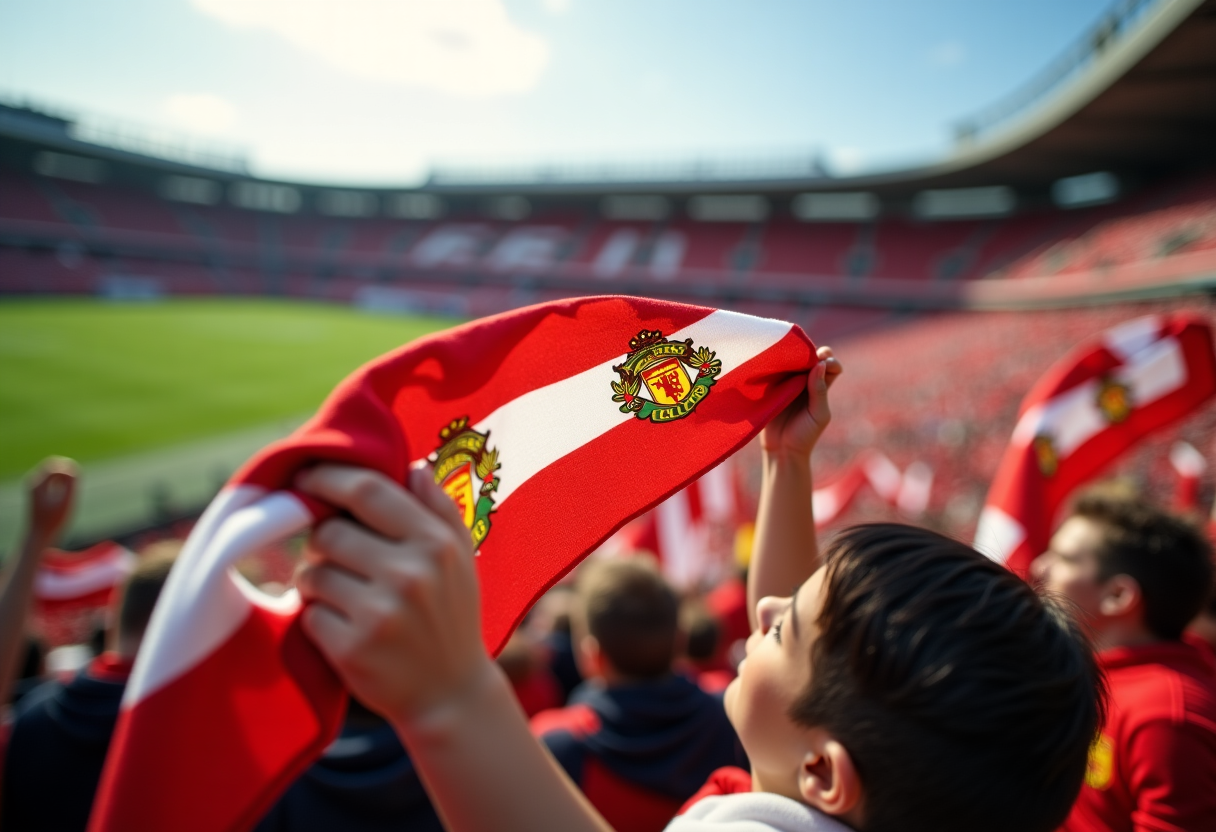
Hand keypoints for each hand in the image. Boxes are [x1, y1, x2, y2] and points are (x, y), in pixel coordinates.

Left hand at [26, 457, 77, 547]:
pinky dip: (60, 482)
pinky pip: (50, 479)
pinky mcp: (37, 492)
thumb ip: (71, 484)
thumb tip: (73, 468)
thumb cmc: (54, 521)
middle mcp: (33, 482)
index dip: (70, 471)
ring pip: (52, 472)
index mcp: (38, 484)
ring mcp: (34, 487)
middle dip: (66, 471)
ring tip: (70, 492)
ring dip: (64, 477)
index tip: (77, 483)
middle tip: (75, 484)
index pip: (56, 467)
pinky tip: (64, 495)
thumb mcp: (66, 502)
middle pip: (52, 465)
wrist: (39, 535)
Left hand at [295, 464, 495, 730]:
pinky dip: (318, 618)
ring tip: (346, 597)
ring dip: (318, 581)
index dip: (328, 478)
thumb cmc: (451, 615)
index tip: (307, 478)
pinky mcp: (352, 648)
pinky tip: (345, 628)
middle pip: (329, 532)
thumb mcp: (461, 558)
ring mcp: (380, 613)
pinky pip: (308, 613)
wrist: (450, 695)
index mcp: (435, 543)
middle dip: (323, 542)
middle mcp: (410, 574)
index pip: (367, 490)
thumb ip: (439, 508)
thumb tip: (411, 466)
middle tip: (339, 559)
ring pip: (312, 572)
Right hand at [760, 346, 841, 458]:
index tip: (820, 363)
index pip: (832, 365)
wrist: (781, 450)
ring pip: (792, 361)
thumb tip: (820, 363)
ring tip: (786, 356)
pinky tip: (772, 361)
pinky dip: (774, 364)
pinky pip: (774, 371)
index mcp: (822, 387)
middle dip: (809, 352)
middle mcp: (807, 381)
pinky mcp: (772, 387)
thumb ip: (820, 390)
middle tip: (801, 354)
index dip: (829, 360)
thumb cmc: (805, 435)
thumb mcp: (818, 415)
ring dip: (790, 356)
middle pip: (812, 358)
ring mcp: (788, 383)